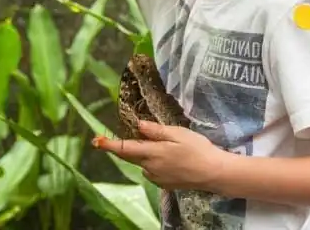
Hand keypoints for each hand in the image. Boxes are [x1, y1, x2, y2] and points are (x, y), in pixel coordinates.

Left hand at [93, 120, 223, 190]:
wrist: (213, 173)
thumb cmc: (197, 149)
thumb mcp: (178, 134)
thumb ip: (156, 131)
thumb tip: (138, 125)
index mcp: (152, 153)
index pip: (125, 148)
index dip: (109, 145)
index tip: (96, 141)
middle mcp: (150, 168)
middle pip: (130, 156)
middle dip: (118, 148)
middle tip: (105, 140)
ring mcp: (156, 178)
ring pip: (142, 163)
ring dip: (142, 154)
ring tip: (161, 146)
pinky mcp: (164, 184)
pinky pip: (151, 170)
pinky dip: (153, 162)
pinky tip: (169, 158)